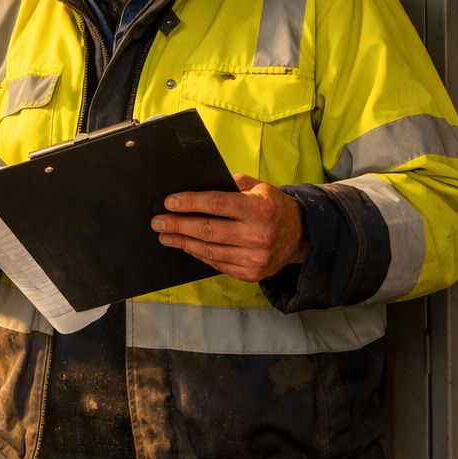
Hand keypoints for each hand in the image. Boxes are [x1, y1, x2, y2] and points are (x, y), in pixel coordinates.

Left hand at [150, 173, 306, 282]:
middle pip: (208, 230)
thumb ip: (231, 185)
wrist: (299, 235)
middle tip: (158, 221)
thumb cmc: (271, 206)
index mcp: (260, 208)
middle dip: (178, 225)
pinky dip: (198, 254)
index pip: (217, 204)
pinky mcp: (251, 274)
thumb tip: (195, 187)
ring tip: (165, 235)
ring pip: (209, 250)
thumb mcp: (258, 187)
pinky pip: (216, 263)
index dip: (190, 203)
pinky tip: (186, 246)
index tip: (169, 202)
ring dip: (183, 242)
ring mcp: (255, 257)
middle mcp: (258, 234)